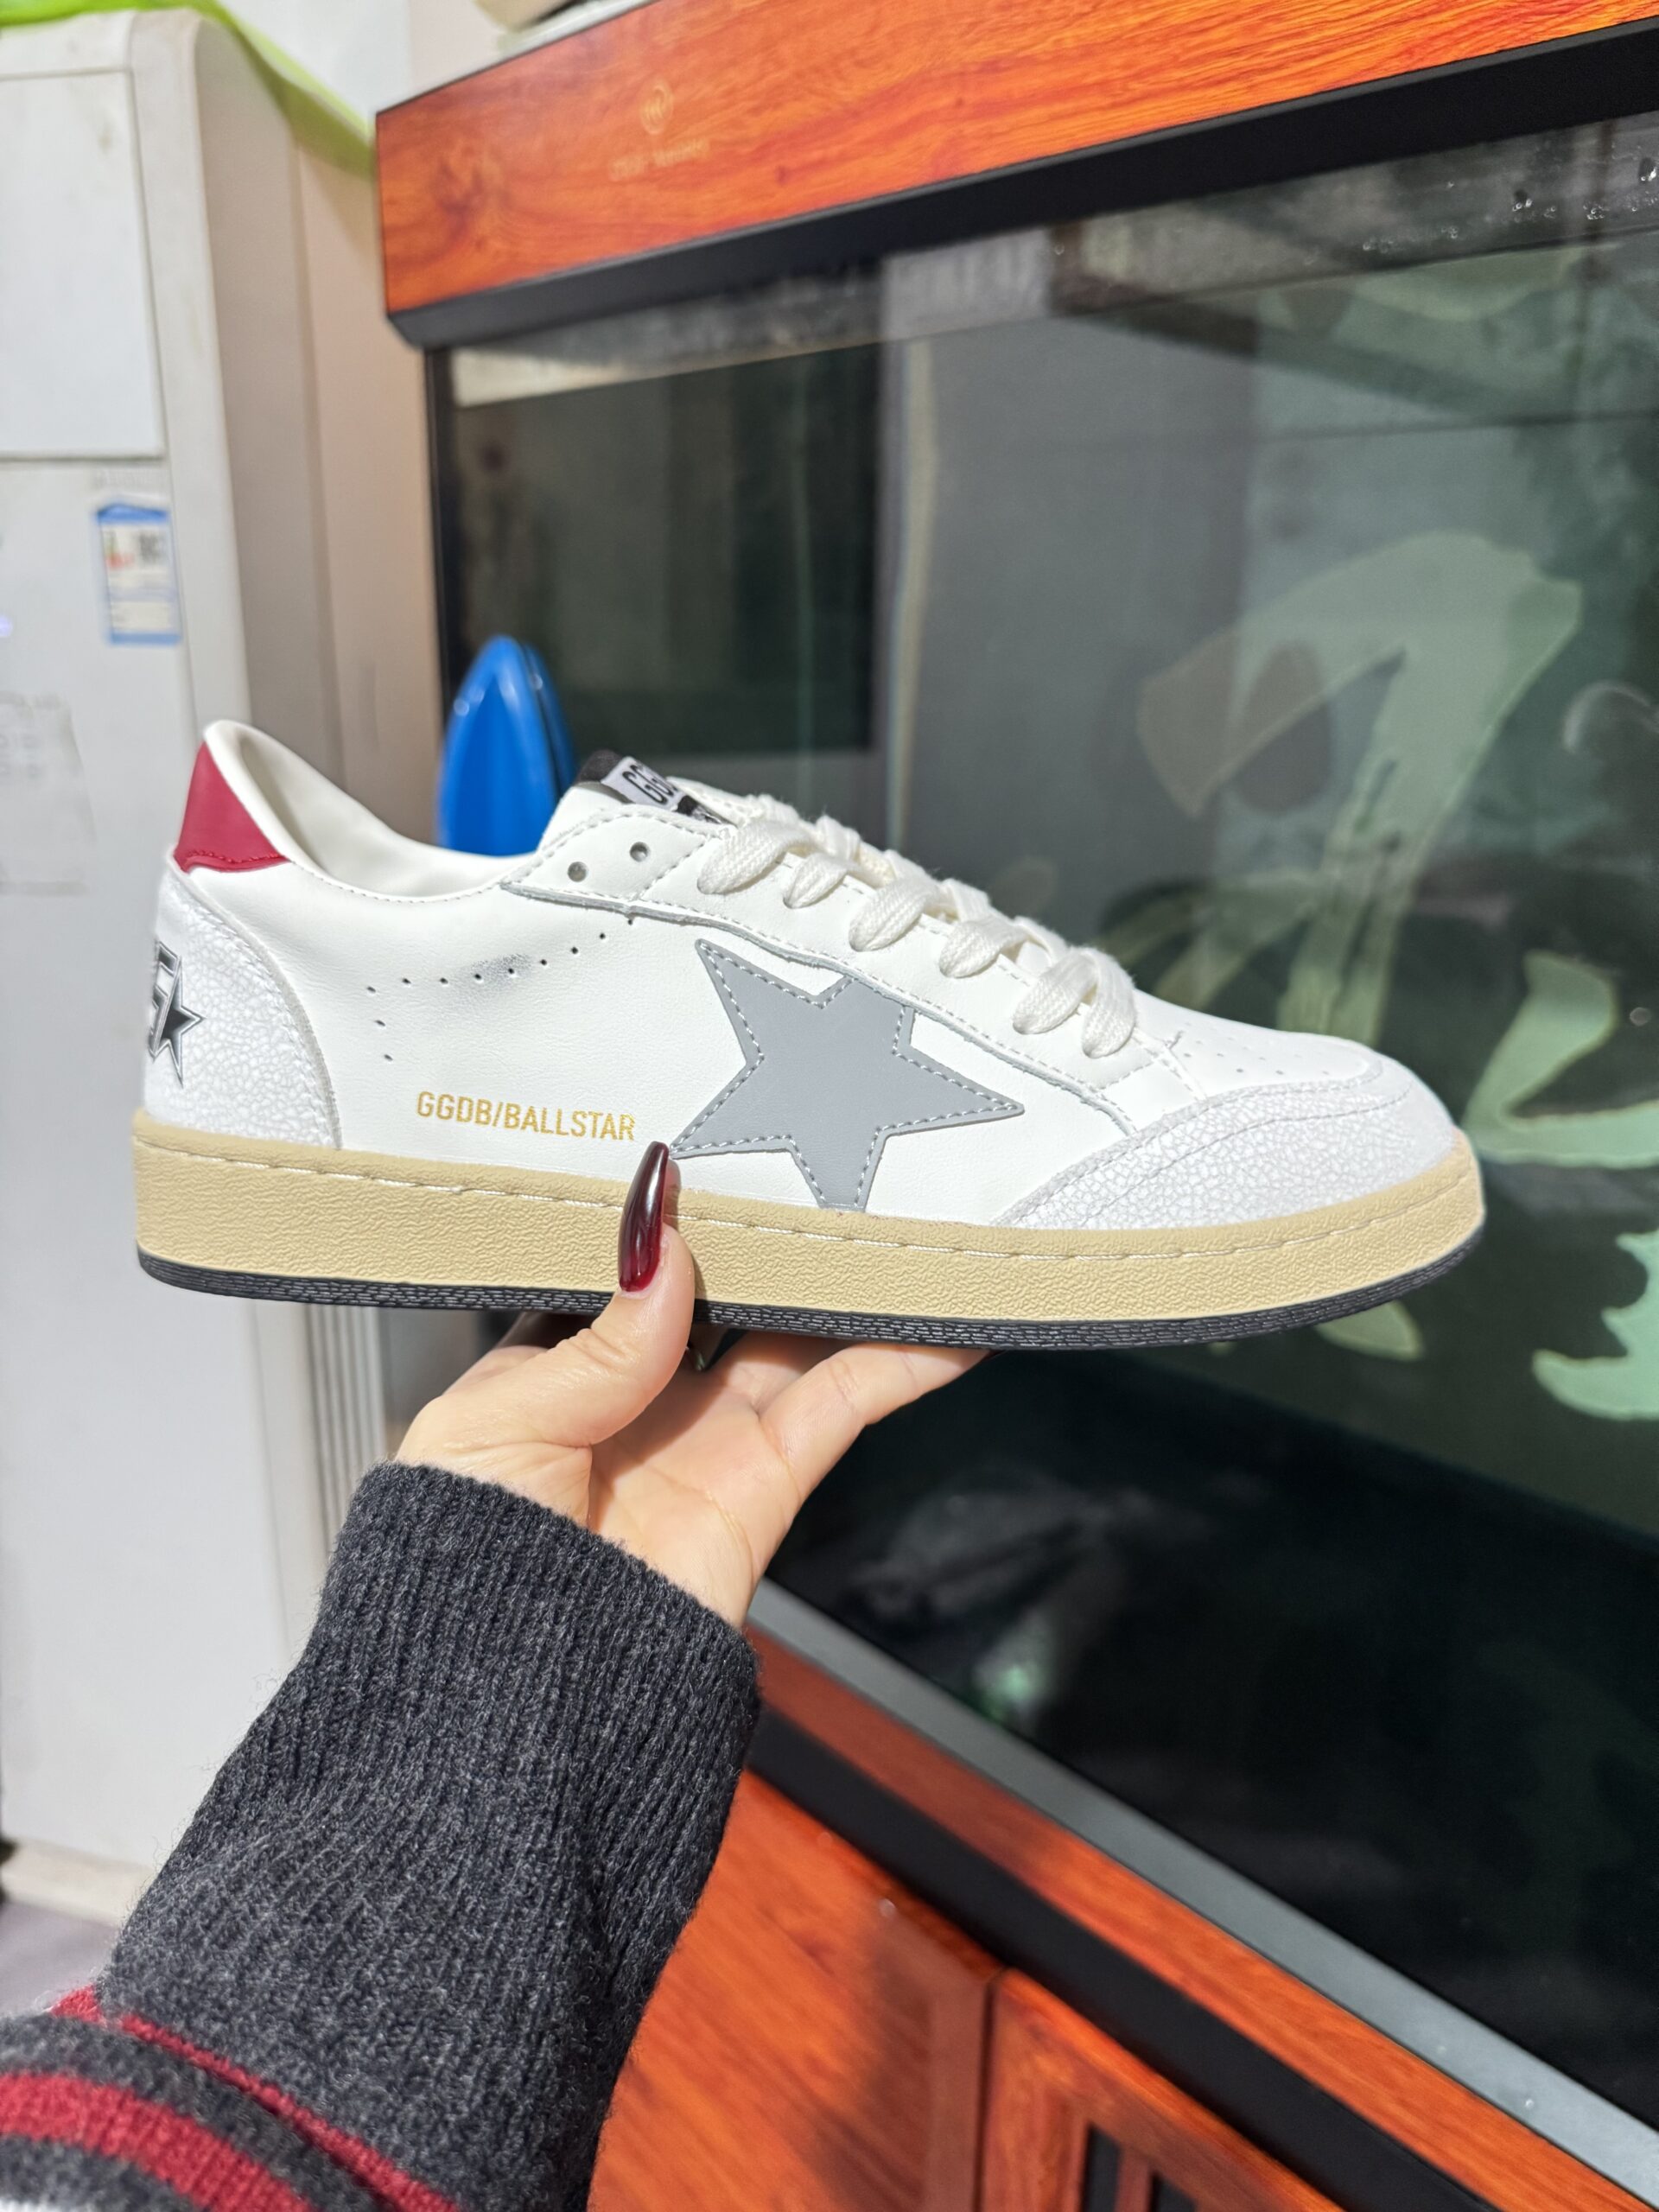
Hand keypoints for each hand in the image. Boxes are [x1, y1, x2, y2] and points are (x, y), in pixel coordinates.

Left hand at [397, 1144, 980, 1624]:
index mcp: (548, 1375)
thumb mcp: (493, 1423)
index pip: (622, 1275)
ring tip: (902, 1224)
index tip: (708, 1157)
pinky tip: (942, 1321)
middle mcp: (635, 1403)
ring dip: (849, 1288)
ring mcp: (705, 1443)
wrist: (501, 1704)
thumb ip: (597, 1341)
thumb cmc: (456, 1567)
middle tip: (815, 1167)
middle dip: (767, 1239)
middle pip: (723, 1296)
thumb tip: (661, 1249)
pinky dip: (900, 1363)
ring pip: (795, 1341)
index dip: (666, 1222)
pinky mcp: (762, 1487)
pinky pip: (840, 1408)